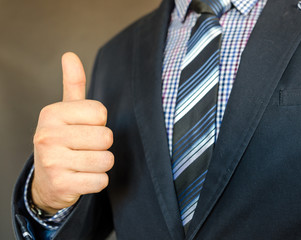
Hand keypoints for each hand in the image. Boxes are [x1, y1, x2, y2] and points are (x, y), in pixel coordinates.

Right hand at [31, 52, 113, 214]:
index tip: (84, 128)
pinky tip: (82, 177)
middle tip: (85, 148)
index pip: (100, 113)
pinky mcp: (62, 185)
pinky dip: (97, 181)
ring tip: (84, 163)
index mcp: (52, 114)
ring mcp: (53, 162)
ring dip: (101, 164)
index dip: (99, 123)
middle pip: (106, 137)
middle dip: (102, 145)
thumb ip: (72, 84)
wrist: (47, 180)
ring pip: (106, 160)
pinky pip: (101, 181)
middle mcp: (48, 136)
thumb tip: (70, 55)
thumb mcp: (66, 112)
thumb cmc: (62, 140)